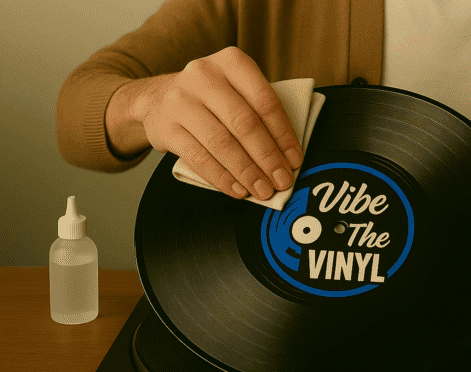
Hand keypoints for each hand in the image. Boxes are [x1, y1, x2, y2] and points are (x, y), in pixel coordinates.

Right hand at [112, 47, 302, 199]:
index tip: (294, 160)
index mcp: (231, 62)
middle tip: (282, 181)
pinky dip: (221, 177)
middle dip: (267, 157)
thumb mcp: (236, 91)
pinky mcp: (165, 126)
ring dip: (247, 172)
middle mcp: (203, 75)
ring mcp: (180, 100)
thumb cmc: (210, 99)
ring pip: (221, 142)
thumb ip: (260, 114)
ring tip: (262, 190)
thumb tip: (287, 158)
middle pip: (244, 123)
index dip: (283, 135)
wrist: (157, 99)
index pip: (265, 101)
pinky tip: (237, 190)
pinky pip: (198, 157)